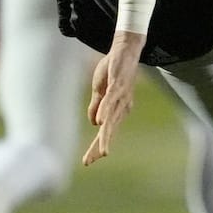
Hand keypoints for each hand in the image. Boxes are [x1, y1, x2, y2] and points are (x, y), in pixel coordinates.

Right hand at [83, 32, 146, 165]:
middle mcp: (122, 106)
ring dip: (106, 136)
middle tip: (90, 162)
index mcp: (116, 109)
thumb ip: (97, 107)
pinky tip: (101, 122)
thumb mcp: (100, 90)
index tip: (87, 161)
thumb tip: (94, 123)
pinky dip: (105, 112)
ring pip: (111, 120)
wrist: (124, 50)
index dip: (96, 146)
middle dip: (99, 146)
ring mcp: (121, 96)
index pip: (105, 131)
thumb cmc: (113, 70)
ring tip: (102, 151)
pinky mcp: (118, 85)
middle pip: (109, 130)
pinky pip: (111, 101)